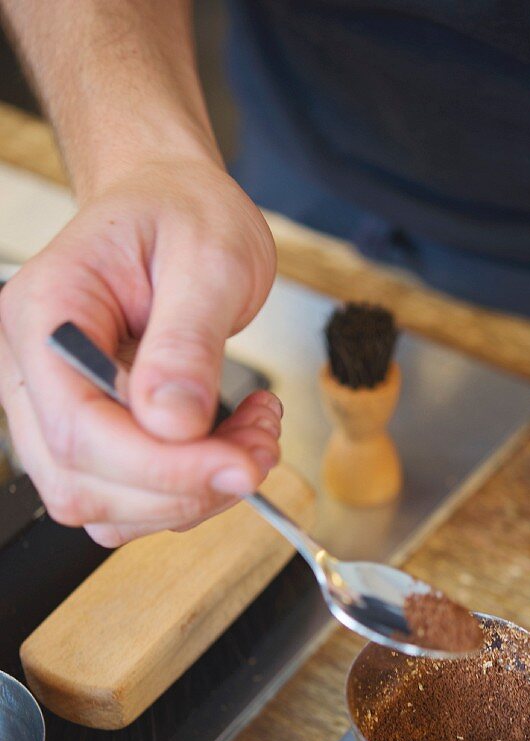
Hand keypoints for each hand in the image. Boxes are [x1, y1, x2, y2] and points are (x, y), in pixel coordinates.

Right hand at [0, 157, 279, 546]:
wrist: (173, 207)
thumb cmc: (184, 215)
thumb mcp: (209, 258)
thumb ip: (189, 341)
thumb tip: (172, 423)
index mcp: (45, 314)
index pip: (78, 429)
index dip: (161, 468)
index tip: (239, 465)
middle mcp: (31, 371)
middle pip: (82, 482)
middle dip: (185, 487)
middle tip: (260, 447)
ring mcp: (54, 409)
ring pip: (103, 506)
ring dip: (191, 495)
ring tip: (253, 436)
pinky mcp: (90, 434)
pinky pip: (125, 499)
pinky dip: (186, 492)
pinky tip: (227, 444)